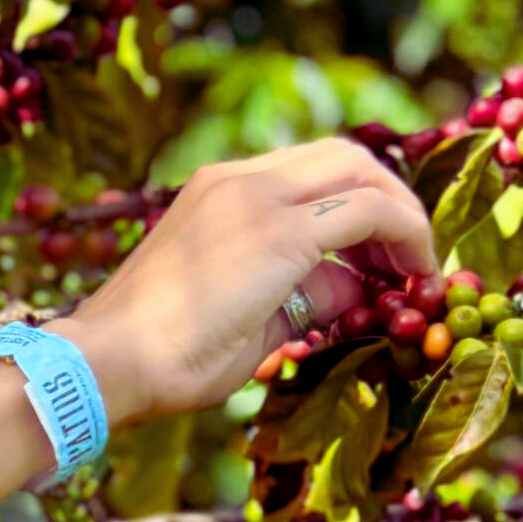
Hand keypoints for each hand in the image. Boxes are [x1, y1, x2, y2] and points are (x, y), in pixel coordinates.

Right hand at [56, 139, 436, 426]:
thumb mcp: (247, 315)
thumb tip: (357, 288)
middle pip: (344, 157)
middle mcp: (238, 179)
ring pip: (362, 171)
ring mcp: (257, 198)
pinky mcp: (281, 233)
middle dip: (390, 198)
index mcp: (218, 191)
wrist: (106, 364)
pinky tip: (414, 278)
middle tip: (410, 258)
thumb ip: (304, 291)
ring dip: (402, 214)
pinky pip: (372, 213)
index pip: (308, 173)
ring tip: (417, 270)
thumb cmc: (159, 356)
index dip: (358, 206)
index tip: (381, 258)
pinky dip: (407, 237)